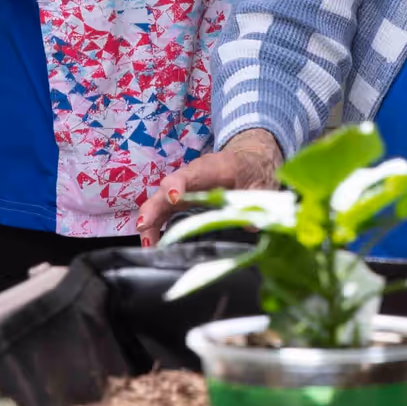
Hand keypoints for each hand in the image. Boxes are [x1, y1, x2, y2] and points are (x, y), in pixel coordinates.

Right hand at [136, 129, 283, 246]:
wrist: (248, 160)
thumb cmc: (251, 170)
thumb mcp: (261, 183)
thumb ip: (257, 200)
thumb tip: (252, 224)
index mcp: (210, 168)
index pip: (189, 174)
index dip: (178, 185)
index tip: (173, 198)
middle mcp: (190, 177)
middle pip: (165, 189)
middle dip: (153, 208)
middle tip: (145, 227)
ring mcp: (182, 188)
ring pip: (158, 202)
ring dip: (149, 222)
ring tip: (147, 245)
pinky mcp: (180, 200)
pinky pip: (162, 212)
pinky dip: (154, 227)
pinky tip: (151, 245)